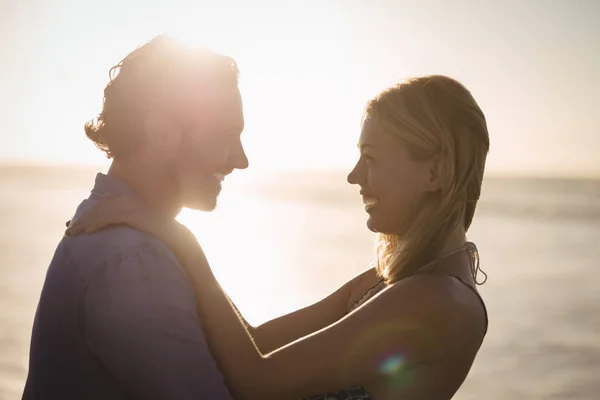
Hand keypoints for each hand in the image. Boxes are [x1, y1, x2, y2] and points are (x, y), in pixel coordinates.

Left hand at [65, 194, 202, 263]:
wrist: (176, 237)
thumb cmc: (161, 236)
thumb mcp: (143, 228)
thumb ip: (130, 226)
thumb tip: (120, 232)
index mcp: (131, 202)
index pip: (105, 205)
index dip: (90, 214)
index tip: (77, 223)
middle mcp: (130, 202)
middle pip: (99, 207)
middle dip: (83, 219)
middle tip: (70, 229)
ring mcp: (132, 207)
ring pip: (101, 213)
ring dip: (85, 223)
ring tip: (73, 234)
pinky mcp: (132, 215)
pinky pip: (110, 218)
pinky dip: (97, 225)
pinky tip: (88, 233)